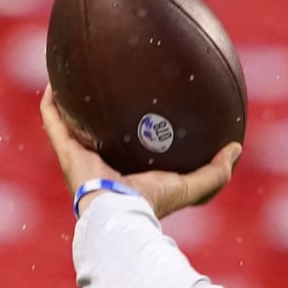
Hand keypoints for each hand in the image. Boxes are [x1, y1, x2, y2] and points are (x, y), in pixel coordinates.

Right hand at [39, 85, 239, 217]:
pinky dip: (52, 102)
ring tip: (74, 75)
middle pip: (98, 135)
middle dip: (99, 114)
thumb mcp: (191, 185)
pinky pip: (53, 120)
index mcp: (127, 172)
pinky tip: (55, 78)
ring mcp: (79, 157)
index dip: (134, 130)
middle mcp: (101, 163)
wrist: (120, 211)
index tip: (142, 108)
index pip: (129, 149)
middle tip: (107, 86)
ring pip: (70, 125)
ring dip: (70, 103)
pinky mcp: (64, 150)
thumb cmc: (154, 201)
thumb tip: (236, 148)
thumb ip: (216, 171)